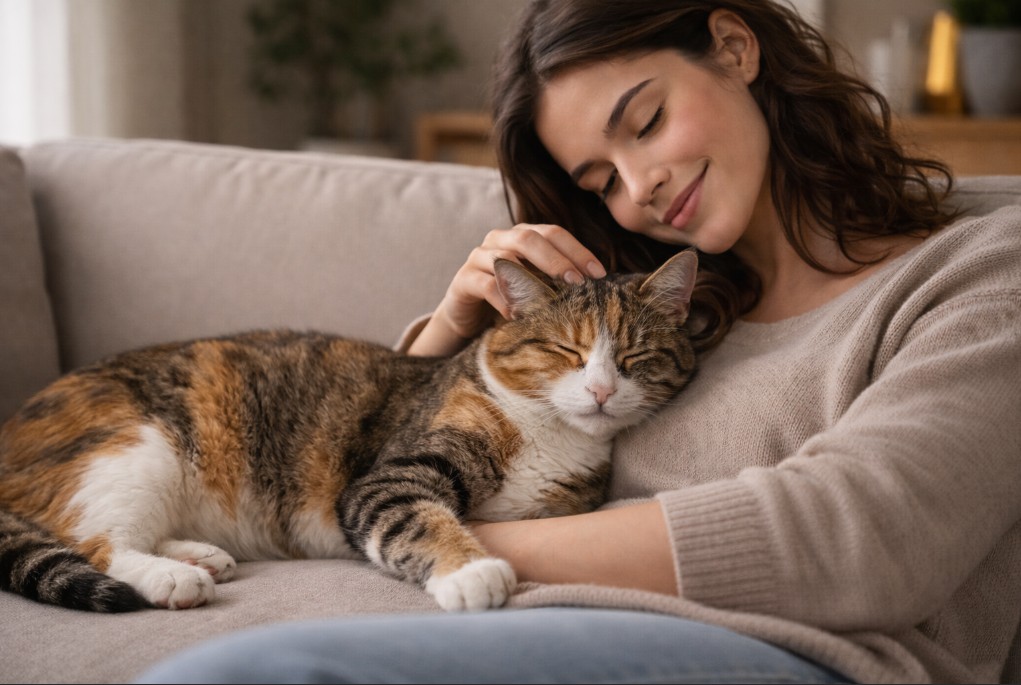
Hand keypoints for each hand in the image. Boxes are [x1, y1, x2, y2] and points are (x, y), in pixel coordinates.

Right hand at [432, 224, 605, 342]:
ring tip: (552, 301)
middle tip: (578, 283)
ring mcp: (479, 257)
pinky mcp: (463, 280)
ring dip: (532, 280)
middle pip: (530, 238)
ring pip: (506, 258)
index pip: (554, 233)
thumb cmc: (511, 299)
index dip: (578, 250)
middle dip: (557, 260)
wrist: (469, 319)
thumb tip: (601, 286)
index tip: (600, 274)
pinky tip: (519, 316)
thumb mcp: (537, 286)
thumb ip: (559, 280)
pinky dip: (505, 300)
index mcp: (522, 235)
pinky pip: (486, 285)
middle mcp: (500, 239)